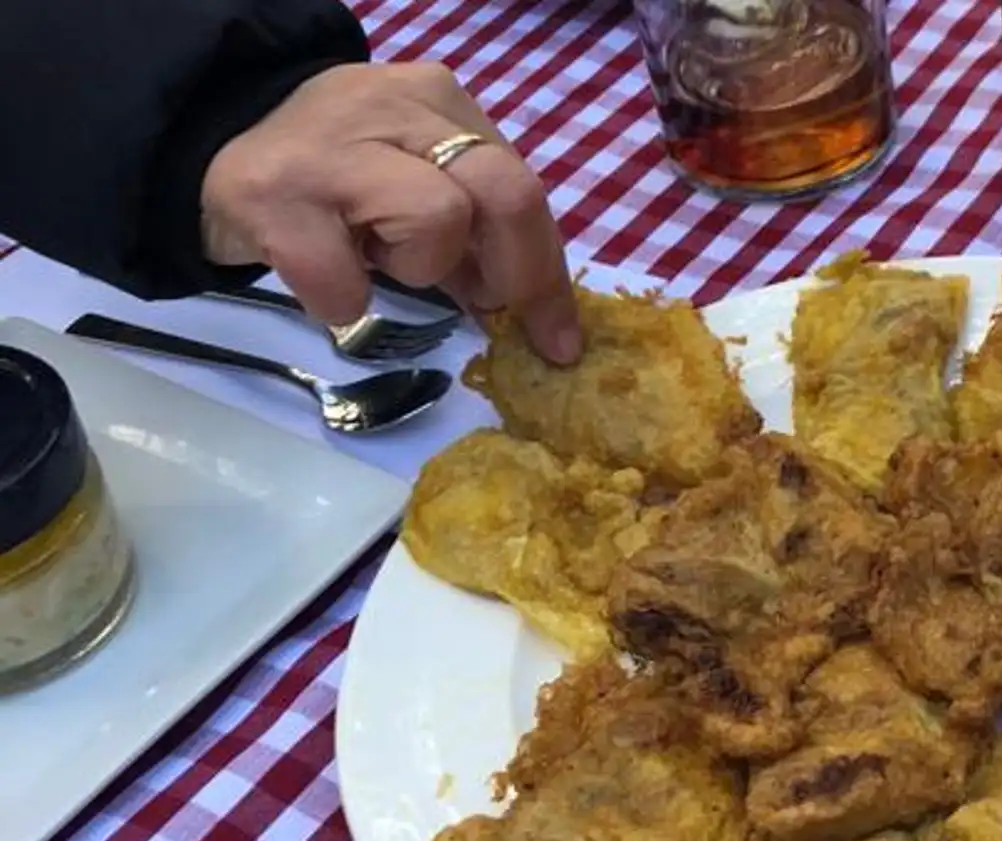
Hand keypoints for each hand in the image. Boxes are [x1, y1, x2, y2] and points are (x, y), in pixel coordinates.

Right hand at [199, 62, 579, 364]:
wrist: (203, 141)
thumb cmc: (330, 177)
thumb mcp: (410, 182)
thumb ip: (471, 229)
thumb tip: (529, 307)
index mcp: (438, 102)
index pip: (523, 186)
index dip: (548, 272)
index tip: (559, 338)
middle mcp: (392, 107)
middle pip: (503, 193)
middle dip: (517, 275)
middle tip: (490, 315)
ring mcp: (332, 146)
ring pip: (437, 220)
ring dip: (418, 269)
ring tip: (374, 260)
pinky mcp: (273, 194)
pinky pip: (342, 278)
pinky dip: (344, 300)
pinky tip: (327, 280)